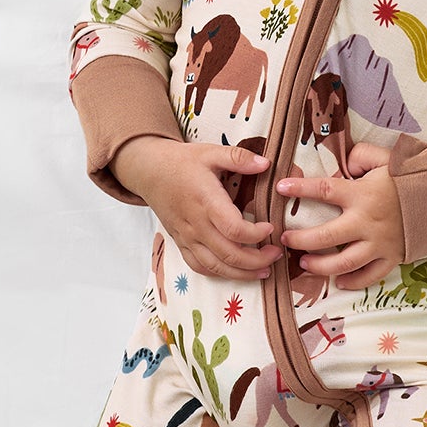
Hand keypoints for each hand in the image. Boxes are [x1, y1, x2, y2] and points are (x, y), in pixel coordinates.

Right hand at [114, 137, 281, 280]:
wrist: (150, 173)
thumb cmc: (183, 163)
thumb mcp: (211, 153)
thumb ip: (239, 158)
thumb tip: (266, 164)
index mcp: (206, 201)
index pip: (234, 229)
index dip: (256, 234)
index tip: (271, 227)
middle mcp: (196, 224)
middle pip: (229, 254)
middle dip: (257, 259)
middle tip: (276, 253)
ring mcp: (187, 238)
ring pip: (216, 267)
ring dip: (243, 273)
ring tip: (264, 270)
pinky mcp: (182, 244)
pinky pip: (200, 268)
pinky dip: (221, 274)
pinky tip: (239, 272)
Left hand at [278, 141, 404, 290]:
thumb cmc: (412, 177)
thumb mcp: (386, 158)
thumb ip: (360, 156)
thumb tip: (344, 165)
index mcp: (362, 194)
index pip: (323, 190)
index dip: (299, 188)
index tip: (280, 188)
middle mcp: (367, 222)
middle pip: (325, 237)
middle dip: (300, 239)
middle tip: (285, 239)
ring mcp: (379, 244)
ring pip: (343, 263)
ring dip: (319, 266)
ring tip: (304, 262)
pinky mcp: (392, 258)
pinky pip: (369, 276)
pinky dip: (353, 282)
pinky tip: (338, 282)